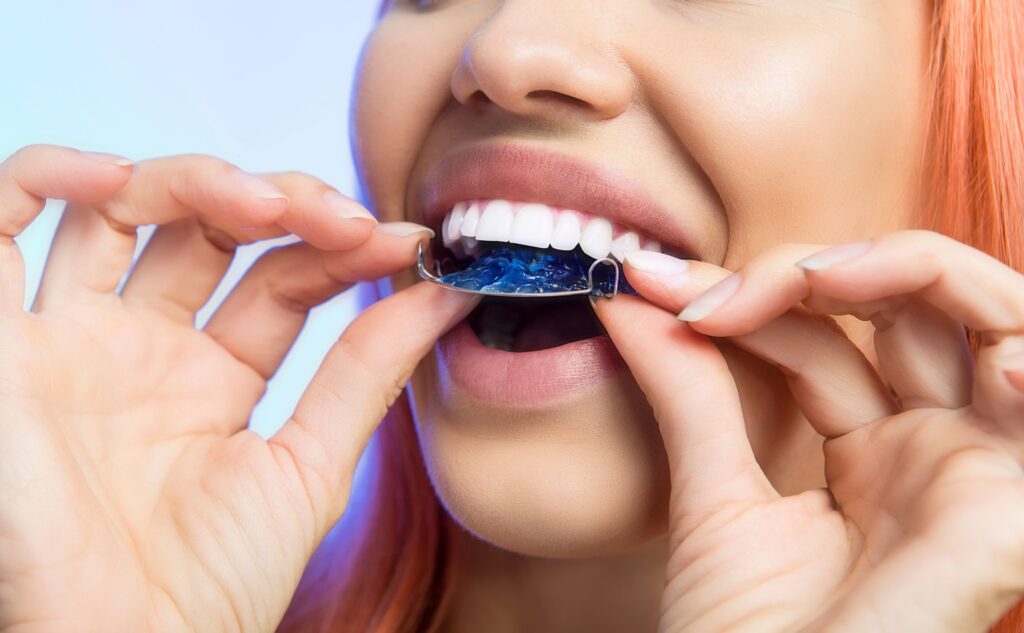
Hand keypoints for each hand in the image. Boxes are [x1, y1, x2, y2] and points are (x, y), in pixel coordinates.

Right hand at [0, 145, 477, 632]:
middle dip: (282, 203)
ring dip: (196, 180)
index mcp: (211, 378)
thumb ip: (365, 373)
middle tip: (347, 219)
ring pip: (119, 208)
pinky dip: (49, 175)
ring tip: (266, 204)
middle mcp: (142, 347)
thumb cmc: (210, 588)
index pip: (280, 276)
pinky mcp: (2, 344)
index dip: (341, 249)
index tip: (409, 242)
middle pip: (206, 228)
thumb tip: (444, 291)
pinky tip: (118, 177)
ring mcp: (73, 340)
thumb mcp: (307, 465)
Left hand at [594, 230, 1023, 632]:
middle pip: (909, 307)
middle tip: (719, 291)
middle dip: (815, 271)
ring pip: (991, 320)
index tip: (648, 282)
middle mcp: (934, 455)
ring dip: (906, 271)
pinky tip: (976, 343)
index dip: (746, 296)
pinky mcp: (1010, 516)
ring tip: (810, 279)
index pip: (825, 336)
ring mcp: (977, 478)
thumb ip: (688, 390)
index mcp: (873, 455)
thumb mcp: (712, 497)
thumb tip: (630, 294)